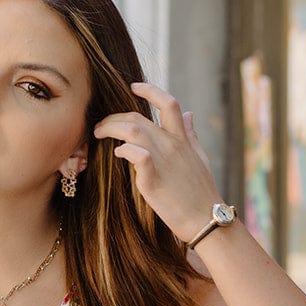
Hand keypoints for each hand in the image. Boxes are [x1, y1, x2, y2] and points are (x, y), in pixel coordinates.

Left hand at [93, 81, 219, 242]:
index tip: (133, 86)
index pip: (168, 103)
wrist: (205, 219)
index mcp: (183, 139)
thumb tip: (189, 114)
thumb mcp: (200, 158)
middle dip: (115, 117)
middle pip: (139, 117)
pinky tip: (117, 154)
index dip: (150, 90)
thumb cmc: (201, 192)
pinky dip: (125, 150)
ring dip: (111, 128)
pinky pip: (138, 155)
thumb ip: (191, 135)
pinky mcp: (154, 179)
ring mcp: (163, 161)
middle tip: (101, 125)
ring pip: (134, 131)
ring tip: (99, 134)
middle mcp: (173, 145)